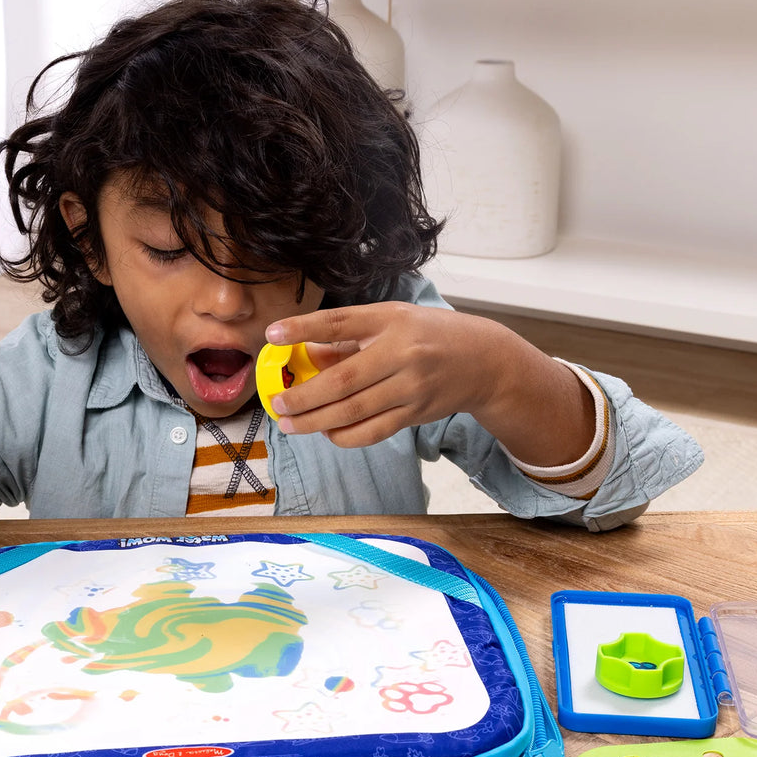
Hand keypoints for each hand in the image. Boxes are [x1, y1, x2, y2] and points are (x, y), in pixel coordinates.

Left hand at [264, 301, 504, 447]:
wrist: (483, 360)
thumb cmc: (427, 336)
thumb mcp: (391, 322)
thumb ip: (349, 339)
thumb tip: (304, 355)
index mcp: (390, 320)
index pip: (340, 322)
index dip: (303, 328)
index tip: (273, 335)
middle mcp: (402, 352)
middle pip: (343, 379)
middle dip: (304, 396)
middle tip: (278, 404)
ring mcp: (410, 386)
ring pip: (354, 411)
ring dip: (316, 421)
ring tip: (291, 424)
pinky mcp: (415, 413)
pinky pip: (372, 431)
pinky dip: (344, 436)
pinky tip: (326, 433)